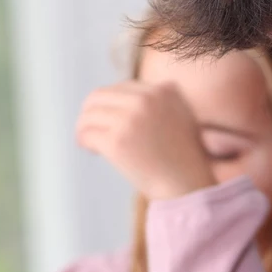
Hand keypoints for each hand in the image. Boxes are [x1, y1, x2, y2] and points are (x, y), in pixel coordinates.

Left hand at [76, 81, 214, 199]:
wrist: (187, 184)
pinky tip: (94, 151)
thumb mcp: (181, 115)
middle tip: (93, 130)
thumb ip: (159, 100)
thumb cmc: (182, 155)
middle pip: (99, 96)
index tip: (112, 121)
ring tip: (94, 143)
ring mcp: (130, 120)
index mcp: (163, 91)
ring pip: (88, 115)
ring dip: (85, 128)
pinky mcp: (117, 141)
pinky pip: (86, 134)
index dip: (112, 104)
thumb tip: (120, 94)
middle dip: (91, 113)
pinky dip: (84, 142)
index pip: (121, 88)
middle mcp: (147, 100)